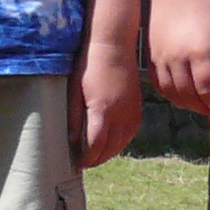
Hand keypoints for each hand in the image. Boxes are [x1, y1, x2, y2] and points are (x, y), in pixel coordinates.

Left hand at [72, 46, 141, 167]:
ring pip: (124, 141)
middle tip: (86, 163)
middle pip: (111, 147)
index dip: (87, 158)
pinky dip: (123, 141)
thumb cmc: (89, 65)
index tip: (78, 164)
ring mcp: (131, 110)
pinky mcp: (137, 105)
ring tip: (98, 156)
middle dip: (98, 159)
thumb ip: (74, 118)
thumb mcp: (74, 91)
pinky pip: (132, 131)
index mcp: (102, 111)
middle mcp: (120, 114)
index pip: (96, 145)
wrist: (114, 45)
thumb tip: (72, 140)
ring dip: (111, 152)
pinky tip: (114, 142)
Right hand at [148, 0, 209, 117]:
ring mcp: (161, 59)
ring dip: (185, 104)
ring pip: (171, 93)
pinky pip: (158, 83)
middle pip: (188, 96)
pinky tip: (179, 95)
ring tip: (197, 106)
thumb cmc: (202, 10)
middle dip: (202, 108)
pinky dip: (169, 94)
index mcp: (199, 54)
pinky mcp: (150, 56)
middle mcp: (178, 59)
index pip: (207, 90)